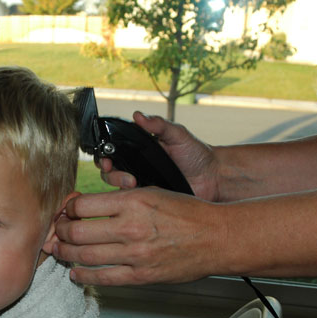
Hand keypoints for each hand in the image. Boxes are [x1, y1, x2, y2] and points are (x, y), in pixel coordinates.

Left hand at [54, 187, 225, 284]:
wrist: (217, 237)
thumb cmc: (188, 213)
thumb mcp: (151, 192)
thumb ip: (119, 199)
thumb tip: (89, 205)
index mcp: (132, 202)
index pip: (83, 205)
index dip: (68, 209)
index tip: (67, 211)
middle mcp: (131, 227)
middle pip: (77, 231)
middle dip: (61, 231)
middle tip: (58, 230)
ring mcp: (135, 254)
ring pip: (85, 255)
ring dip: (66, 253)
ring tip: (60, 250)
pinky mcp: (141, 276)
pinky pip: (103, 278)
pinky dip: (83, 276)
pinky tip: (75, 273)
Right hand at [99, 112, 219, 200]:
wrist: (213, 178)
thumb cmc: (196, 154)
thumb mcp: (177, 134)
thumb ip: (158, 125)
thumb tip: (138, 115)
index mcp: (138, 149)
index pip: (112, 151)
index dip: (104, 154)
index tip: (107, 158)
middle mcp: (135, 166)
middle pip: (108, 170)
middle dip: (109, 172)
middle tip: (118, 172)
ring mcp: (141, 184)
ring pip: (116, 187)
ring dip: (118, 184)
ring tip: (132, 183)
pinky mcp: (147, 199)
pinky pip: (131, 202)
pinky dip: (129, 200)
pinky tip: (137, 196)